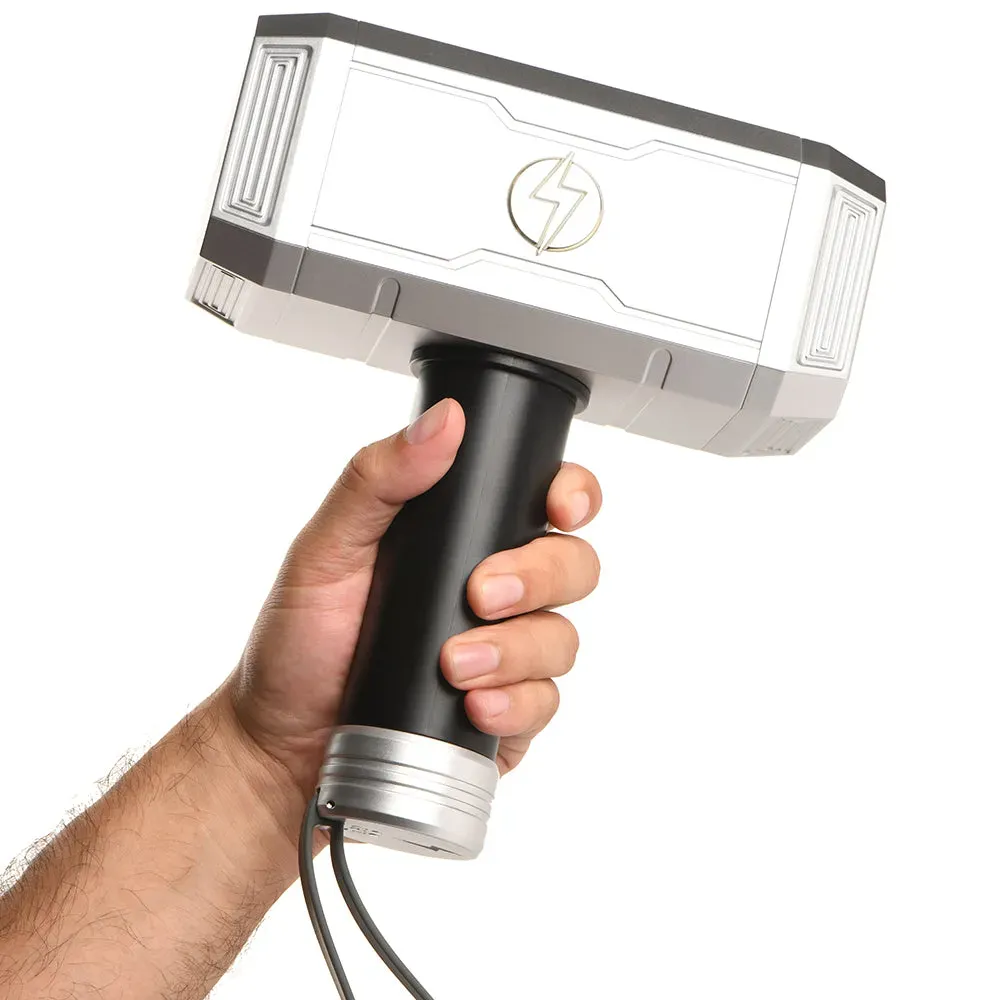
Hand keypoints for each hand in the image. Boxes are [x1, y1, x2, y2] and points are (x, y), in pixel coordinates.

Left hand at [225, 398, 601, 803]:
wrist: (282, 745)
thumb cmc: (299, 644)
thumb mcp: (326, 550)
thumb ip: (379, 479)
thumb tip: (443, 420)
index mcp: (461, 540)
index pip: (544, 501)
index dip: (571, 495)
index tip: (557, 507)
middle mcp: (496, 593)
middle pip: (573, 566)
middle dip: (538, 577)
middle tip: (479, 595)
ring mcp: (506, 655)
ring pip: (562, 638)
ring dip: (517, 649)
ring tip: (456, 665)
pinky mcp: (507, 715)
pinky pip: (544, 704)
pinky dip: (517, 704)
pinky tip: (476, 706)